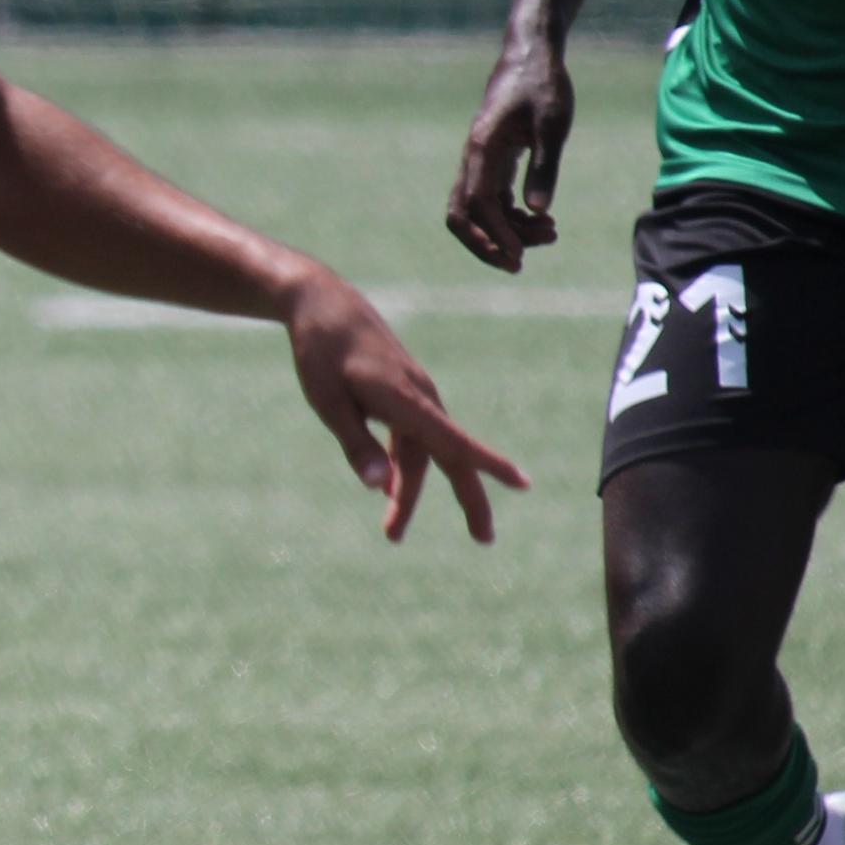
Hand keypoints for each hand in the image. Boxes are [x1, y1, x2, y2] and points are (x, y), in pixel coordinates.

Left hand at [284, 273, 529, 544]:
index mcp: (405, 400)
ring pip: (422, 454)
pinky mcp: (404, 394)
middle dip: (468, 499)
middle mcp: (421, 398)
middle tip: (483, 540)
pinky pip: (412, 439)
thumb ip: (354, 444)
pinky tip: (388, 490)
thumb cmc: (321, 353)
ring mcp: (415, 395)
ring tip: (391, 534)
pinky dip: (403, 468)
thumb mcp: (328, 402)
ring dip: (409, 493)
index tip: (523, 483)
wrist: (324, 304)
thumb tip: (377, 488)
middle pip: (451, 456)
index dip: (489, 465)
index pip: (455, 441)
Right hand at [443, 31, 574, 271]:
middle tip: (519, 264)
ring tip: (549, 236)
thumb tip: (538, 211)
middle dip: (486, 245)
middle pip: (461, 215)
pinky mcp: (492, 161)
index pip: (477, 204)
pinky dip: (511, 218)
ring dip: (505, 232)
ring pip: (476, 211)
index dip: (494, 235)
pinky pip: (491, 201)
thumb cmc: (544, 84)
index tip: (519, 257)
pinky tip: (541, 221)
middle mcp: (474, 158)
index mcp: (483, 147)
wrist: (532, 55)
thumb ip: (544, 166)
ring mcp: (480, 161)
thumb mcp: (552, 124)